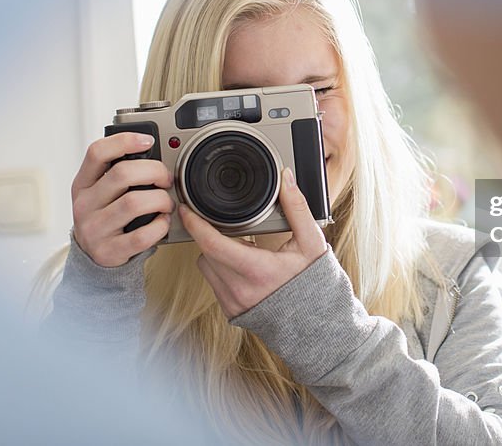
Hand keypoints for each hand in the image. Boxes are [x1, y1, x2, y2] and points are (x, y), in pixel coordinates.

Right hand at [70, 132, 174, 266]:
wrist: (91, 256)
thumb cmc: (103, 217)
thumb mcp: (98, 192)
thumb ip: (116, 172)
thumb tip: (151, 151)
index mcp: (82, 184)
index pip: (97, 152)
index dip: (124, 141)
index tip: (147, 141)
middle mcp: (85, 205)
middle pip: (122, 174)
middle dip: (154, 171)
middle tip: (166, 178)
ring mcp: (95, 229)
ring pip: (134, 203)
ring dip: (160, 200)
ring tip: (166, 202)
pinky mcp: (109, 251)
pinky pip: (142, 235)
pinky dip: (160, 226)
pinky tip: (162, 221)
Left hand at [182, 167, 327, 317]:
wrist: (314, 322)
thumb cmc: (314, 281)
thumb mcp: (311, 241)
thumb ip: (297, 207)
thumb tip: (286, 179)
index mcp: (257, 269)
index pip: (212, 243)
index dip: (195, 224)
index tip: (186, 210)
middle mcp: (239, 289)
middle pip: (206, 251)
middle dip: (212, 236)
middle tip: (231, 229)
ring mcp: (232, 302)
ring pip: (206, 267)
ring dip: (216, 254)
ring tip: (242, 250)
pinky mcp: (230, 310)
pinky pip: (213, 283)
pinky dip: (222, 271)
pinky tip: (243, 267)